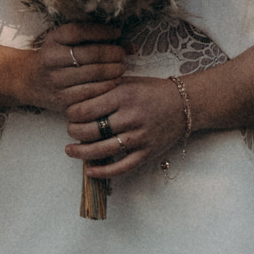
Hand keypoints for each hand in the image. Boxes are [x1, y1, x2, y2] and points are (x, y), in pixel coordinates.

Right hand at [24, 22, 127, 110]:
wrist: (28, 81)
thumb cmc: (54, 57)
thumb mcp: (63, 41)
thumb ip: (92, 38)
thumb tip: (130, 45)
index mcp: (53, 40)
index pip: (79, 31)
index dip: (101, 31)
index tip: (117, 32)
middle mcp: (52, 59)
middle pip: (91, 54)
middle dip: (114, 53)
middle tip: (123, 54)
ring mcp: (57, 81)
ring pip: (94, 74)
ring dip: (114, 70)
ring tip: (121, 67)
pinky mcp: (63, 99)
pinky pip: (92, 93)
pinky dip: (108, 87)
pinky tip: (114, 82)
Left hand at [62, 73, 189, 178]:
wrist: (184, 105)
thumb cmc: (151, 92)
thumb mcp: (127, 82)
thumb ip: (104, 89)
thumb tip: (75, 101)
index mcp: (123, 96)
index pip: (85, 109)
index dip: (71, 114)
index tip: (69, 114)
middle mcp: (131, 117)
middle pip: (90, 131)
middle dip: (73, 132)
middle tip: (70, 130)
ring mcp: (140, 137)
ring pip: (102, 150)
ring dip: (81, 153)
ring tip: (70, 150)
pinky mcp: (147, 153)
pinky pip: (122, 167)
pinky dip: (104, 172)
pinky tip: (89, 171)